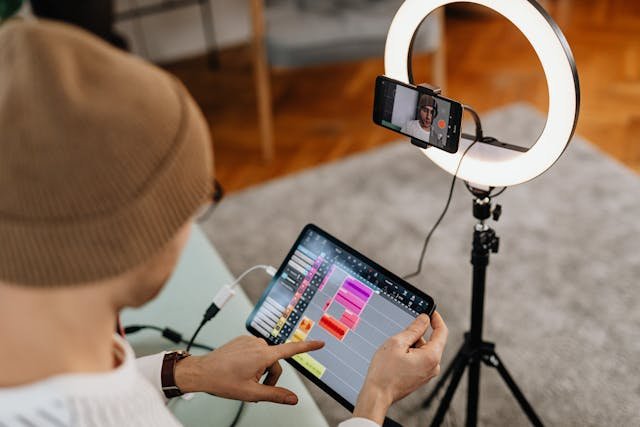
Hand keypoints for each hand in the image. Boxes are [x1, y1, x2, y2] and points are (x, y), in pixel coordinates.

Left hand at [174, 336, 323, 403]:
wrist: (202, 371)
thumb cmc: (222, 381)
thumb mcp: (251, 393)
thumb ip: (275, 395)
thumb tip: (293, 399)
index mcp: (263, 355)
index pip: (291, 350)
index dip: (308, 347)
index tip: (320, 343)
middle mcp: (258, 344)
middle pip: (276, 362)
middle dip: (270, 376)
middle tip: (256, 388)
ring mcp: (249, 341)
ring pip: (266, 357)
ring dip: (261, 369)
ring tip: (245, 379)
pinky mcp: (242, 340)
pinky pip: (255, 352)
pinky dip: (253, 362)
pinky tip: (240, 370)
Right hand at [353, 312, 447, 423]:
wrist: (377, 394)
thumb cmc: (385, 372)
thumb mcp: (397, 342)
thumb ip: (414, 329)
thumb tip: (424, 319)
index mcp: (431, 356)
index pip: (442, 332)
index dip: (436, 319)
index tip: (430, 311)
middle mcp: (433, 366)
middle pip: (430, 341)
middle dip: (416, 335)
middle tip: (399, 337)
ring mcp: (427, 373)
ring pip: (423, 350)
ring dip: (411, 345)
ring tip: (394, 352)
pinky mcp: (421, 377)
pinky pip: (419, 359)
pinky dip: (410, 354)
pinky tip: (396, 358)